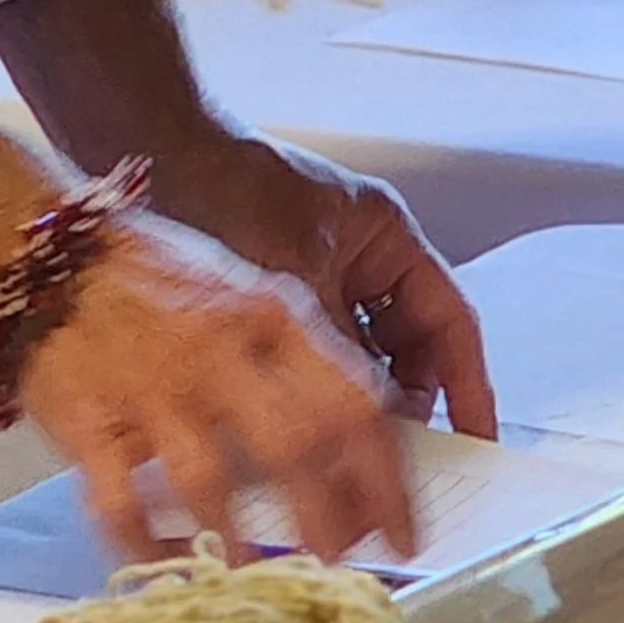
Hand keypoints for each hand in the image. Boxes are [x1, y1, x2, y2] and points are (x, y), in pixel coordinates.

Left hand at [0, 0, 494, 441]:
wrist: (145, 157)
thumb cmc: (222, 186)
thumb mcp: (295, 274)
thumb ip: (339, 346)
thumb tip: (370, 426)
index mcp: (384, 236)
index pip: (450, 322)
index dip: (469, 386)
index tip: (477, 440)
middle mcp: (357, 260)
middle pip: (408, 351)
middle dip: (406, 407)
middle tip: (399, 465)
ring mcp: (314, 283)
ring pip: (356, 365)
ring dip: (353, 409)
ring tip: (344, 461)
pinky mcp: (269, 307)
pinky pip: (308, 365)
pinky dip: (308, 398)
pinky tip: (294, 437)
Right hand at [12, 215, 420, 565]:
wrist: (39, 251)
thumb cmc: (148, 277)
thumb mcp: (243, 295)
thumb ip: (294, 364)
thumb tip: (350, 454)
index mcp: (268, 316)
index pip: (354, 402)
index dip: (388, 479)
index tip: (405, 529)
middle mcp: (217, 351)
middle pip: (296, 448)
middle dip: (330, 522)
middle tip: (342, 566)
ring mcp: (150, 388)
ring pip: (212, 483)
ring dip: (243, 544)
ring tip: (260, 580)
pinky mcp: (87, 422)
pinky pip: (122, 504)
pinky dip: (149, 548)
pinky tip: (169, 568)